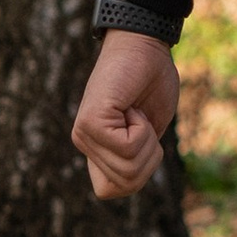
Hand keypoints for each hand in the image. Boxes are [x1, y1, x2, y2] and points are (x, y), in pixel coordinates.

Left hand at [72, 32, 178, 199]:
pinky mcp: (91, 121)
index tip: (142, 139)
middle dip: (148, 157)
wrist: (146, 45)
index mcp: (96, 147)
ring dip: (146, 141)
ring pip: (128, 168)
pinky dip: (142, 129)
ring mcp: (84, 133)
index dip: (138, 175)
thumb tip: (129, 179)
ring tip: (135, 112)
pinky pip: (127, 147)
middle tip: (141, 121)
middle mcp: (84, 142)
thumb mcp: (148, 131)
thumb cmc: (152, 82)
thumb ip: (136, 158)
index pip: (111, 190)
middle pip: (126, 183)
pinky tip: (131, 106)